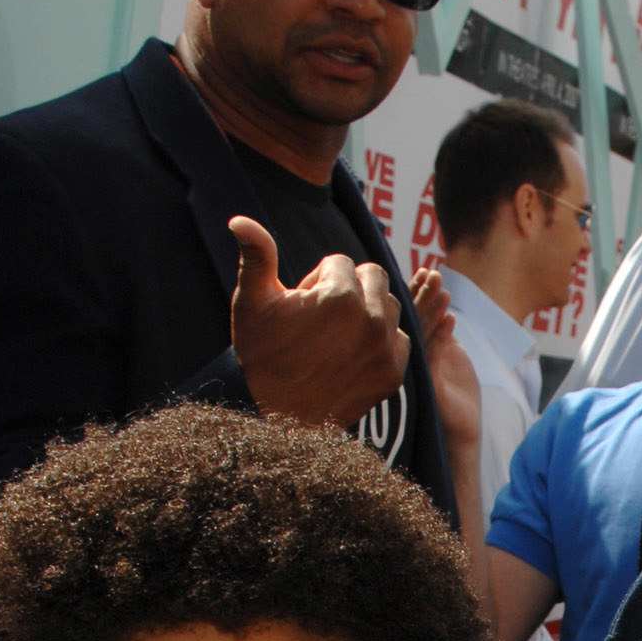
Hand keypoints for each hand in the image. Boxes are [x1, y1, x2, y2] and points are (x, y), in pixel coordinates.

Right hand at [228, 215, 407, 428]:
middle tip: (323, 315)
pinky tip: (354, 353)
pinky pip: (401, 339)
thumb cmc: (261, 356)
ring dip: (369, 311)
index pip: (340, 263)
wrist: (279, 420)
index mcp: (340, 295)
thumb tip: (240, 219)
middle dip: (350, 287)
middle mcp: (370, 319)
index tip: (302, 303)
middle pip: (372, 277)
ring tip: (338, 334)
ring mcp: (386, 348)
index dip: (317, 279)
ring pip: (389, 306)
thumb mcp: (252, 303)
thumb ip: (256, 256)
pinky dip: (383, 341)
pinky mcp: (394, 373)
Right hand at [410, 267, 482, 470]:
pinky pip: (433, 356)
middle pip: (415, 320)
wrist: (462, 432)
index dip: (419, 292)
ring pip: (422, 335)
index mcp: (416, 349)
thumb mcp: (450, 356)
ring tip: (442, 290)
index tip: (426, 270)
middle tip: (432, 273)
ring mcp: (419, 371)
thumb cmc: (456, 396)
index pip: (415, 315)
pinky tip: (450, 318)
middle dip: (423, 295)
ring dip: (432, 310)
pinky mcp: (429, 386)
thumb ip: (443, 334)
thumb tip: (442, 307)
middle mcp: (412, 358)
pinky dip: (442, 336)